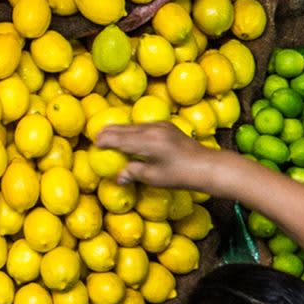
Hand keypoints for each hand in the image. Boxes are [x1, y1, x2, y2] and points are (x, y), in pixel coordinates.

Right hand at [94, 121, 216, 192]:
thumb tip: (118, 176)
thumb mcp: (155, 177)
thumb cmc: (181, 175)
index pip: (119, 139)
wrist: (208, 165)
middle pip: (124, 128)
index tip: (95, 144)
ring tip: (109, 136)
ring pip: (133, 125)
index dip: (105, 141)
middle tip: (96, 137)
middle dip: (109, 132)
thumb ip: (134, 173)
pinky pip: (143, 126)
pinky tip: (130, 137)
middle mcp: (152, 129)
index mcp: (147, 142)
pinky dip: (132, 130)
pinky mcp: (166, 126)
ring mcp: (160, 126)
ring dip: (120, 130)